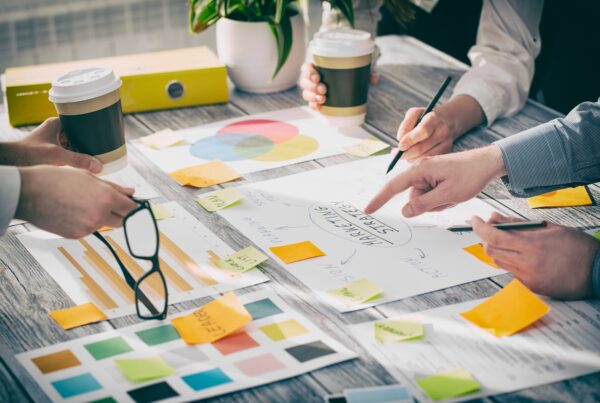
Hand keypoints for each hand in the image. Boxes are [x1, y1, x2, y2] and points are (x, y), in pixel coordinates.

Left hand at [0, 118, 101, 172]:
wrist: (10, 161)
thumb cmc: (28, 153)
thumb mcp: (56, 156)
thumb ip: (78, 160)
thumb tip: (99, 167)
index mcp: (58, 124)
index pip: (79, 120)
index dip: (92, 125)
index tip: (104, 130)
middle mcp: (57, 131)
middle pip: (79, 132)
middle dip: (91, 138)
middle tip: (106, 144)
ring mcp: (54, 141)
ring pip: (75, 142)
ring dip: (85, 148)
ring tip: (101, 152)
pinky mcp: (53, 152)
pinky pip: (70, 151)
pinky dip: (78, 155)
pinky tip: (87, 161)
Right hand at [16, 166, 136, 238]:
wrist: (28, 193)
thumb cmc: (57, 179)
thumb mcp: (88, 177)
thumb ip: (113, 187)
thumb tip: (131, 192)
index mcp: (106, 197)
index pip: (132, 209)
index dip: (132, 206)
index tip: (130, 205)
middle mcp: (100, 214)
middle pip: (122, 221)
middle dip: (119, 214)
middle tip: (108, 204)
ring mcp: (88, 227)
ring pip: (103, 225)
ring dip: (100, 217)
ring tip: (81, 203)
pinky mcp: (77, 235)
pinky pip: (89, 230)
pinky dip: (85, 222)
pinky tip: (72, 211)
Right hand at [300, 63, 377, 110]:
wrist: (352, 80)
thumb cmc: (351, 70)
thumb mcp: (359, 68)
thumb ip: (367, 71)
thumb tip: (375, 79)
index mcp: (319, 67)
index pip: (307, 68)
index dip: (309, 72)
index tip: (317, 76)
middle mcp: (314, 78)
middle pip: (305, 82)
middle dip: (312, 87)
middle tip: (324, 89)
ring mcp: (315, 90)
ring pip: (306, 93)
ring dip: (312, 97)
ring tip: (323, 99)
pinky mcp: (318, 100)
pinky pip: (311, 104)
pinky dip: (313, 106)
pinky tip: (318, 107)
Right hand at [365, 145, 505, 216]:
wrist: (488, 163)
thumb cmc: (470, 175)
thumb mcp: (448, 195)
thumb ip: (424, 204)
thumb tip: (405, 211)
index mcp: (420, 169)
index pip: (394, 186)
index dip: (380, 199)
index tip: (368, 209)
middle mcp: (421, 169)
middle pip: (413, 197)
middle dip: (429, 203)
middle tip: (449, 198)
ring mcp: (428, 173)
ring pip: (423, 198)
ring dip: (438, 202)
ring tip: (454, 194)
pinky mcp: (434, 177)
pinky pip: (431, 195)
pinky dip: (442, 198)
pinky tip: (454, 192)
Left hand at [396, 107, 453, 160]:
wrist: (446, 122)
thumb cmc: (425, 118)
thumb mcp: (414, 114)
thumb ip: (406, 124)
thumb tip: (400, 139)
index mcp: (433, 119)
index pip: (423, 131)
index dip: (410, 140)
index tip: (400, 146)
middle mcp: (442, 132)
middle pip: (421, 148)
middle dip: (406, 153)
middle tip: (395, 154)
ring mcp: (446, 144)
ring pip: (424, 158)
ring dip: (410, 158)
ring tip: (404, 154)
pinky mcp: (447, 153)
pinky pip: (429, 162)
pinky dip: (418, 161)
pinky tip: (413, 156)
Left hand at [472, 212, 597, 298]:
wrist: (597, 271)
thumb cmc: (578, 247)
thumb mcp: (549, 227)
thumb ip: (518, 224)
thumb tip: (496, 218)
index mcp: (533, 244)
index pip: (494, 236)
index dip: (479, 227)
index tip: (475, 220)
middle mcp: (527, 262)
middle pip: (490, 250)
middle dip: (486, 238)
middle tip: (490, 229)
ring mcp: (528, 276)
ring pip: (498, 261)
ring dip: (497, 249)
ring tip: (509, 241)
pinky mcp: (531, 286)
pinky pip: (511, 271)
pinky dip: (510, 261)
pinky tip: (522, 255)